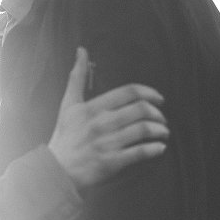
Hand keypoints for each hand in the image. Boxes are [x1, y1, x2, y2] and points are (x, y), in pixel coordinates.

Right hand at [48, 47, 168, 188]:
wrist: (56, 169)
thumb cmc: (65, 136)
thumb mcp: (68, 104)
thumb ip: (77, 76)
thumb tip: (82, 50)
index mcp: (93, 107)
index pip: (128, 92)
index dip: (149, 92)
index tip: (159, 99)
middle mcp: (101, 123)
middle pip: (140, 110)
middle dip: (157, 113)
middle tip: (162, 118)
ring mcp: (106, 143)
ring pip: (143, 130)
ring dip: (159, 130)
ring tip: (163, 132)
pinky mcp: (111, 162)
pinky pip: (139, 153)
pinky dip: (153, 149)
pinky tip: (160, 148)